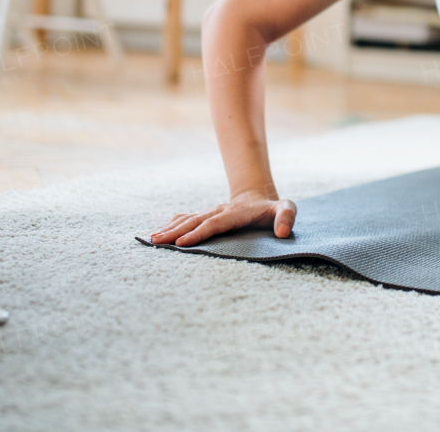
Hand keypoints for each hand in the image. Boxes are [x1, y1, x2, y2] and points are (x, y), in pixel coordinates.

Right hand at [149, 195, 296, 246]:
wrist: (260, 197)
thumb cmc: (274, 209)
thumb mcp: (287, 209)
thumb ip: (287, 218)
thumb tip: (282, 233)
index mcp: (236, 213)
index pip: (215, 223)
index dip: (200, 233)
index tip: (183, 243)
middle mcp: (220, 211)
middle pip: (196, 221)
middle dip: (176, 232)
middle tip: (157, 242)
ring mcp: (212, 213)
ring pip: (188, 220)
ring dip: (170, 229)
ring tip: (153, 239)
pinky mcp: (206, 217)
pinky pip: (187, 219)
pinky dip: (173, 225)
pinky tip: (159, 232)